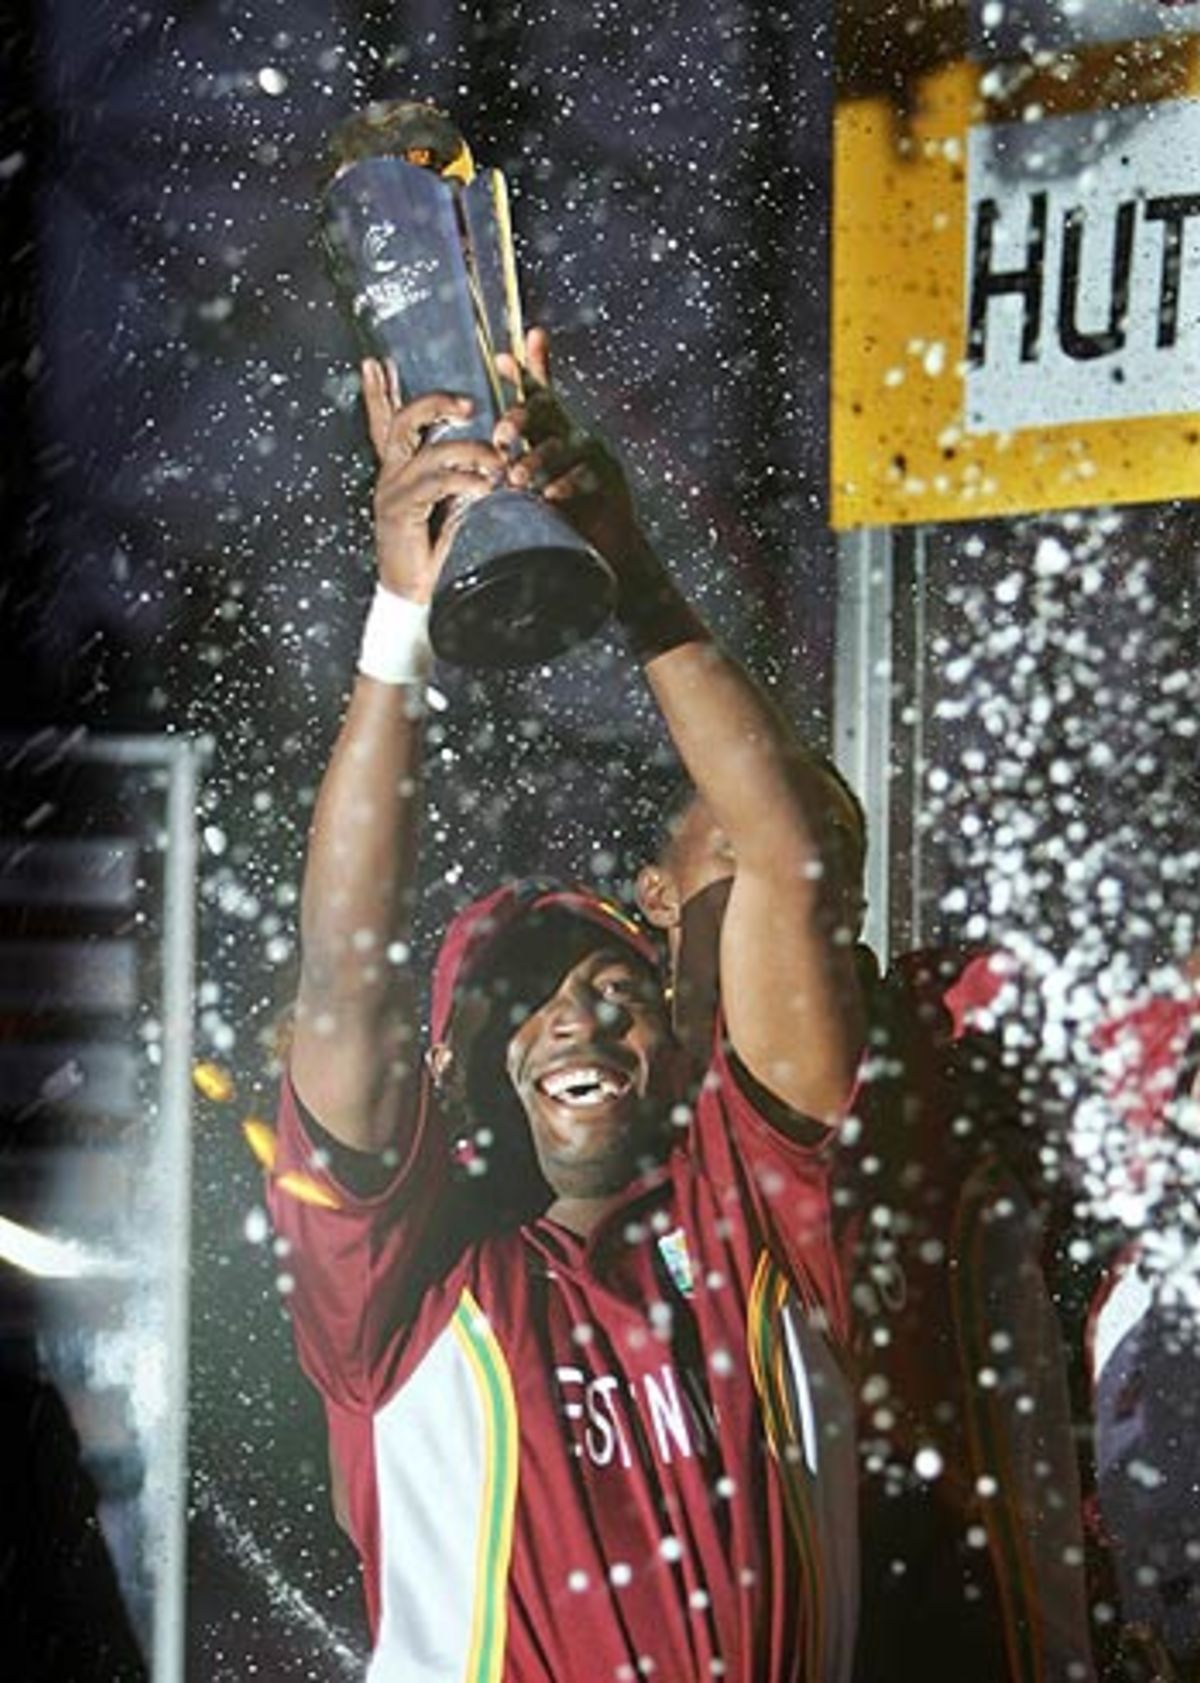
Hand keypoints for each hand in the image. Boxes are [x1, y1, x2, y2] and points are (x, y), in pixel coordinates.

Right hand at [362, 360, 502, 602]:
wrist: (414, 596)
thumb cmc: (436, 552)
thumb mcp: (449, 506)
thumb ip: (458, 479)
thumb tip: (491, 457)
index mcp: (397, 470)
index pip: (383, 423)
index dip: (377, 393)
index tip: (374, 361)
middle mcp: (390, 475)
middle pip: (404, 422)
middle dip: (436, 404)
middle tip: (468, 404)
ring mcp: (392, 492)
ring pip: (428, 452)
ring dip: (468, 450)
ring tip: (497, 458)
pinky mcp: (401, 512)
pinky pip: (434, 484)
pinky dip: (463, 481)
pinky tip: (483, 487)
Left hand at [493, 328, 645, 575]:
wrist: (606, 549)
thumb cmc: (565, 511)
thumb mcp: (535, 480)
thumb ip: (511, 455)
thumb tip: (480, 418)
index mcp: (554, 432)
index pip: (537, 395)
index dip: (523, 373)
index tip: (501, 359)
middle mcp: (574, 436)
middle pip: (548, 412)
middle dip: (521, 419)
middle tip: (500, 437)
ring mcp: (595, 457)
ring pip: (563, 446)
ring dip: (537, 460)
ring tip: (516, 477)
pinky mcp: (610, 482)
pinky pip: (586, 476)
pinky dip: (566, 485)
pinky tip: (549, 496)